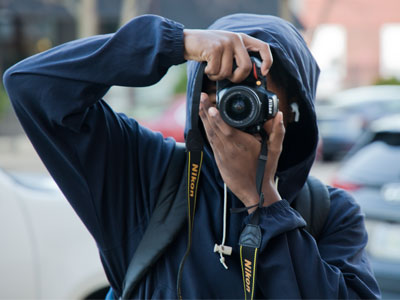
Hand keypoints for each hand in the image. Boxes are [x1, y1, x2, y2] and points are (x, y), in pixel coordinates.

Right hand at [183, 29, 271, 82]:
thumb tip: (249, 76)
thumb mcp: (225, 49)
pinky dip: (210, 73)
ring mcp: (225, 43)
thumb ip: (237, 57)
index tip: (264, 72)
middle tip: (229, 78)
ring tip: (212, 69)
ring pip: (228, 72)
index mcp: (241, 38)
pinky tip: (206, 67)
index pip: (263, 47)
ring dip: (218, 76)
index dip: (267, 61)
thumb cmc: (207, 49)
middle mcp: (235, 39)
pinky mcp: (214, 48)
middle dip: (237, 78)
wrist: (187, 41)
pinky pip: (216, 71)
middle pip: (246, 66)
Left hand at [199, 93, 284, 212]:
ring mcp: (222, 154)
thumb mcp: (275, 151)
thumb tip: (278, 114)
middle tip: (200, 97)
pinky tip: (203, 121)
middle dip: (205, 112)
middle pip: (214, 128)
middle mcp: (229, 149)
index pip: (227, 129)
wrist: (255, 192)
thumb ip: (277, 132)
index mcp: (242, 145)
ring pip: (209, 134)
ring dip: (203, 119)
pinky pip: (210, 142)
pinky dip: (206, 130)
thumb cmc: (265, 171)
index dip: (217, 118)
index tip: (211, 107)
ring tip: (198, 104)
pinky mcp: (218, 159)